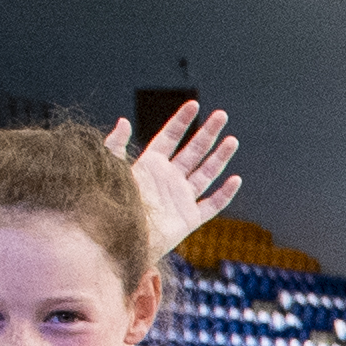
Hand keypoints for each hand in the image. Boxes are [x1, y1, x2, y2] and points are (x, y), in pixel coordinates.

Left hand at [112, 100, 243, 254]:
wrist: (118, 241)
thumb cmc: (110, 207)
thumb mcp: (110, 171)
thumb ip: (115, 146)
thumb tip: (124, 121)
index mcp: (150, 166)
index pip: (169, 137)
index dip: (181, 121)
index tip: (193, 105)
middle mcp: (169, 179)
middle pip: (193, 151)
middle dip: (208, 132)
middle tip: (221, 115)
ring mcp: (181, 198)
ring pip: (206, 174)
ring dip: (219, 157)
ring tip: (232, 140)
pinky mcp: (190, 219)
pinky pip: (212, 205)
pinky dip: (224, 194)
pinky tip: (235, 180)